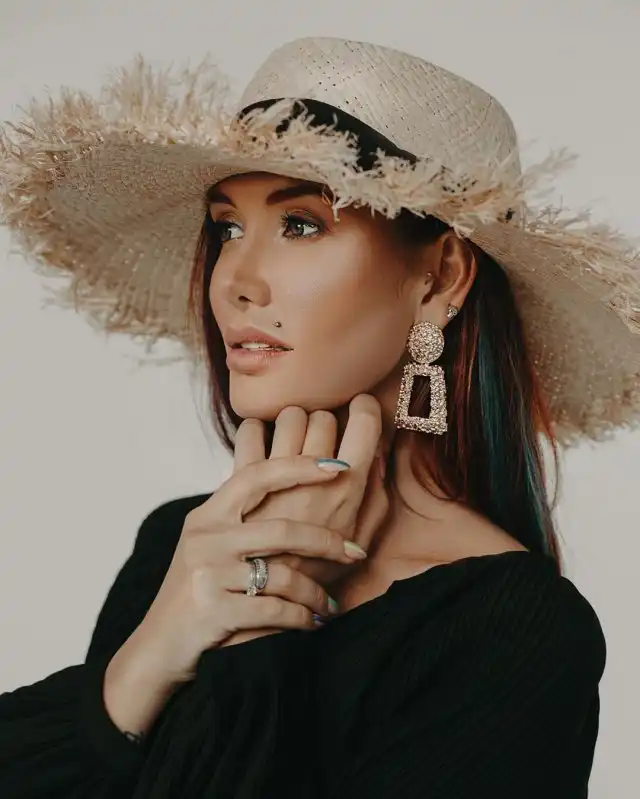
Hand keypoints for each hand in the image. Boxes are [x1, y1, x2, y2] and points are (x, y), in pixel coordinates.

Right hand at [129, 456, 366, 687]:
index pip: (257, 476)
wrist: (158, 645)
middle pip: (282, 530)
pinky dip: (301, 618)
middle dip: (327, 542)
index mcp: (208, 514)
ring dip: (316, 593)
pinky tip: (312, 623)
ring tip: (329, 604)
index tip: (337, 467)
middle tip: (355, 552)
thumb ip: (241, 516)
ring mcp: (207, 574)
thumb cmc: (196, 589)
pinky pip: (275, 611)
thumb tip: (292, 482)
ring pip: (284, 576)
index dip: (299, 466)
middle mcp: (206, 538)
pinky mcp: (213, 611)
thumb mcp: (208, 542)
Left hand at [237, 394, 389, 593]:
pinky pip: (250, 431)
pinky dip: (255, 431)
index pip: (365, 422)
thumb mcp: (363, 538)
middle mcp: (314, 478)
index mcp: (349, 489)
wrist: (263, 599)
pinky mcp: (243, 480)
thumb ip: (377, 494)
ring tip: (291, 442)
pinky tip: (261, 446)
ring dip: (292, 423)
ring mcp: (276, 477)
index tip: (360, 411)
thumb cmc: (317, 572)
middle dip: (326, 420)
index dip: (365, 409)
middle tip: (323, 439)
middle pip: (324, 415)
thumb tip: (378, 452)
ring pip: (289, 416)